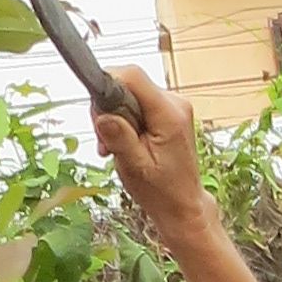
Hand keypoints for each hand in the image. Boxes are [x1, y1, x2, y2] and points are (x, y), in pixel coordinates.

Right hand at [91, 75, 207, 241]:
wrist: (183, 205)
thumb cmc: (162, 191)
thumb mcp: (135, 168)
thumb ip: (120, 138)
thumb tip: (103, 115)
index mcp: (169, 115)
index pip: (132, 76)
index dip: (107, 88)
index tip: (99, 116)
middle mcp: (175, 103)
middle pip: (128, 83)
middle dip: (109, 109)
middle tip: (106, 141)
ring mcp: (173, 106)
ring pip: (129, 94)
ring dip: (116, 118)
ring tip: (116, 148)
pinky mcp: (167, 112)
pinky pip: (137, 104)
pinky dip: (125, 121)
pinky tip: (125, 143)